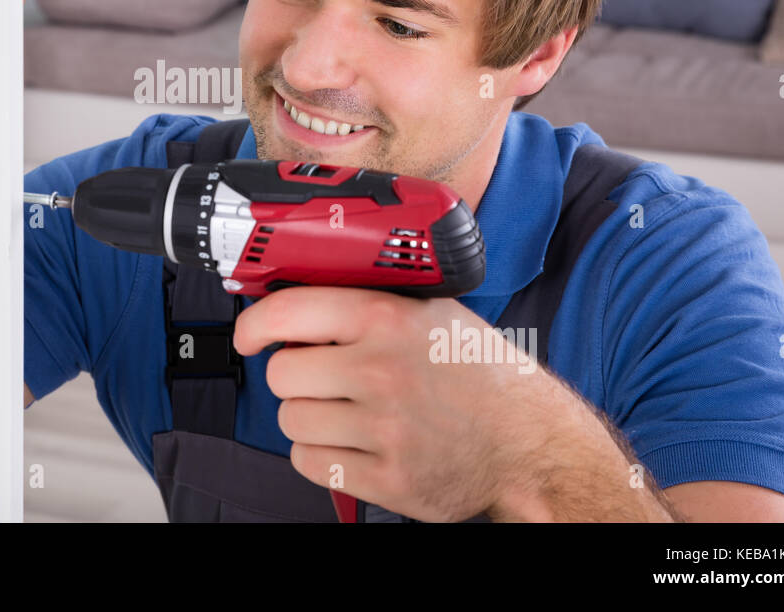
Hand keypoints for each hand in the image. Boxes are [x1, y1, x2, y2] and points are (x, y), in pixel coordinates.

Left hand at [233, 286, 556, 521]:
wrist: (533, 445)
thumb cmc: (480, 374)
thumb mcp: (431, 314)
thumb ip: (367, 304)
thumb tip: (294, 305)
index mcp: (389, 318)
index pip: (289, 311)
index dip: (255, 325)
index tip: (250, 336)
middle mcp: (382, 370)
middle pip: (281, 374)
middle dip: (295, 376)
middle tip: (325, 378)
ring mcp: (384, 428)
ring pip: (291, 420)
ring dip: (309, 417)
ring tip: (349, 413)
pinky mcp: (388, 478)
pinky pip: (310, 463)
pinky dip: (322, 455)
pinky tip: (355, 443)